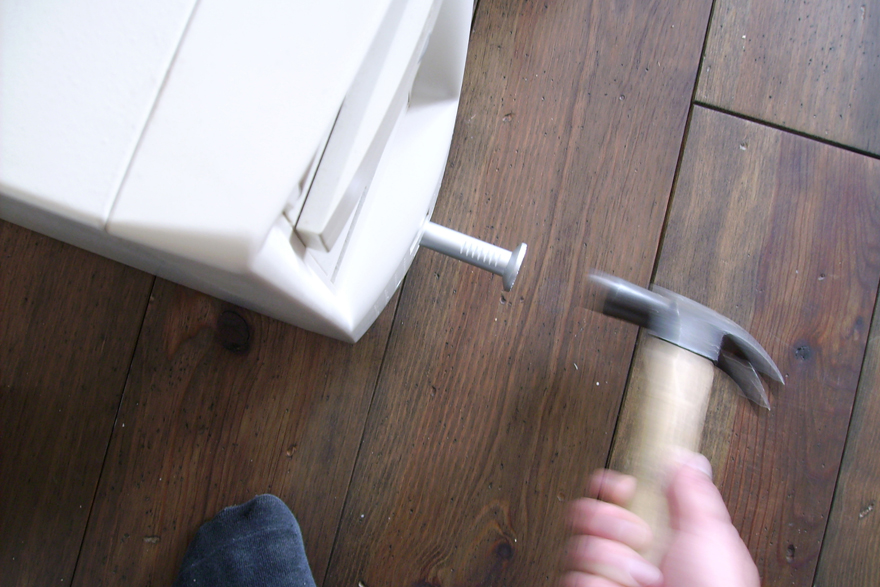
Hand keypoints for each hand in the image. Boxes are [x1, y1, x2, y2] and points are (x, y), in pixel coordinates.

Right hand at [561, 452, 759, 586]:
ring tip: (642, 576)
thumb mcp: (712, 536)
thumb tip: (685, 458)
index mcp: (658, 533)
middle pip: (585, 513)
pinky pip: (575, 579)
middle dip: (608, 521)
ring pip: (578, 547)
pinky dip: (601, 583)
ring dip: (612, 560)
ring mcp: (611, 578)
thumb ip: (693, 493)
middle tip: (638, 537)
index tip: (621, 488)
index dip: (610, 485)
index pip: (614, 494)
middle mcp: (630, 554)